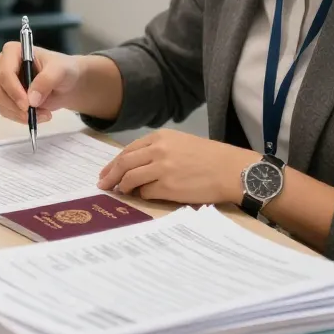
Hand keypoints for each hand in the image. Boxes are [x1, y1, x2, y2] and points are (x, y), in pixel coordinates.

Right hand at [0, 42, 82, 123]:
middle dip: (15, 106)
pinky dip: (21, 117)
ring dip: (20, 114)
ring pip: (1, 103)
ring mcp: (2, 82)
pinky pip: (6, 111)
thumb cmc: (63, 70)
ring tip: (43, 114)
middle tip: (34, 114)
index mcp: (12, 51)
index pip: (5, 73)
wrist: (67, 83)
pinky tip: (38, 115)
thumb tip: (31, 100)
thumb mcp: (60, 71)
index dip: (14, 91)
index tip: (28, 105)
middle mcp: (2, 65)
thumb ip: (47, 80)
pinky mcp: (5, 97)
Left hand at [97, 130, 256, 204]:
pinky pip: (146, 193)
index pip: (128, 150)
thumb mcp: (181, 143)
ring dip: (123, 186)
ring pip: (130, 178)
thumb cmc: (209, 156)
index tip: (105, 171)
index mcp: (160, 137)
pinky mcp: (168, 187)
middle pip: (124, 163)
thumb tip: (136, 165)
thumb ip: (157, 150)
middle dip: (110, 175)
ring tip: (120, 192)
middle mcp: (158, 150)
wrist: (231, 169)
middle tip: (103, 184)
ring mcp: (162, 169)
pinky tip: (142, 196)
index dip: (113, 162)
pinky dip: (141, 195)